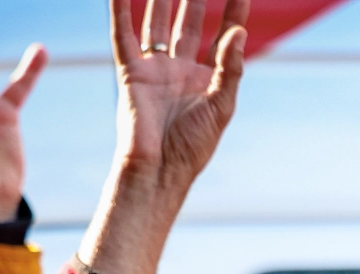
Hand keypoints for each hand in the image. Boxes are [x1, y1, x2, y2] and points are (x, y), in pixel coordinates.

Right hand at [77, 0, 248, 273]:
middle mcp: (180, 70)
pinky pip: (123, 35)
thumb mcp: (221, 107)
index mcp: (207, 80)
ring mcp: (155, 69)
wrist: (158, 171)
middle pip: (188, 21)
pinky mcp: (131, 72)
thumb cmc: (193, 148)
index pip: (222, 35)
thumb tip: (239, 33)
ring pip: (157, 21)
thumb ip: (230, 69)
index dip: (233, 11)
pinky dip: (120, 11)